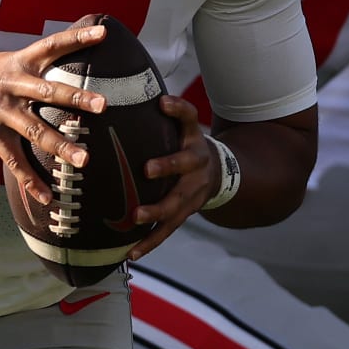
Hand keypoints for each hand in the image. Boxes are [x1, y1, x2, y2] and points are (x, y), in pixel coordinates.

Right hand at [0, 23, 109, 204]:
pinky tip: (47, 196)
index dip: (77, 38)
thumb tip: (65, 64)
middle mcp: (12, 85)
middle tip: (103, 105)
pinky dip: (31, 180)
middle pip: (49, 91)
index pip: (51, 45)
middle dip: (77, 98)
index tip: (103, 32)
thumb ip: (32, 66)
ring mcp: (1, 111)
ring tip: (84, 160)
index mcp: (19, 63)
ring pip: (36, 130)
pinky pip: (14, 160)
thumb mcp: (4, 62)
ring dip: (61, 146)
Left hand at [127, 93, 213, 259]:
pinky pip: (167, 230)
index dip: (178, 109)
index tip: (162, 102)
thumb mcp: (183, 126)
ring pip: (176, 203)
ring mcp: (191, 191)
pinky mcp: (184, 213)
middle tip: (146, 169)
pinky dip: (149, 243)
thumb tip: (138, 93)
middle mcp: (196, 163)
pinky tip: (130, 254)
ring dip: (156, 211)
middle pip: (184, 164)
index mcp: (193, 138)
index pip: (189, 118)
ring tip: (136, 217)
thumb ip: (166, 111)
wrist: (218, 173)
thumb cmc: (186, 145)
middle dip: (167, 166)